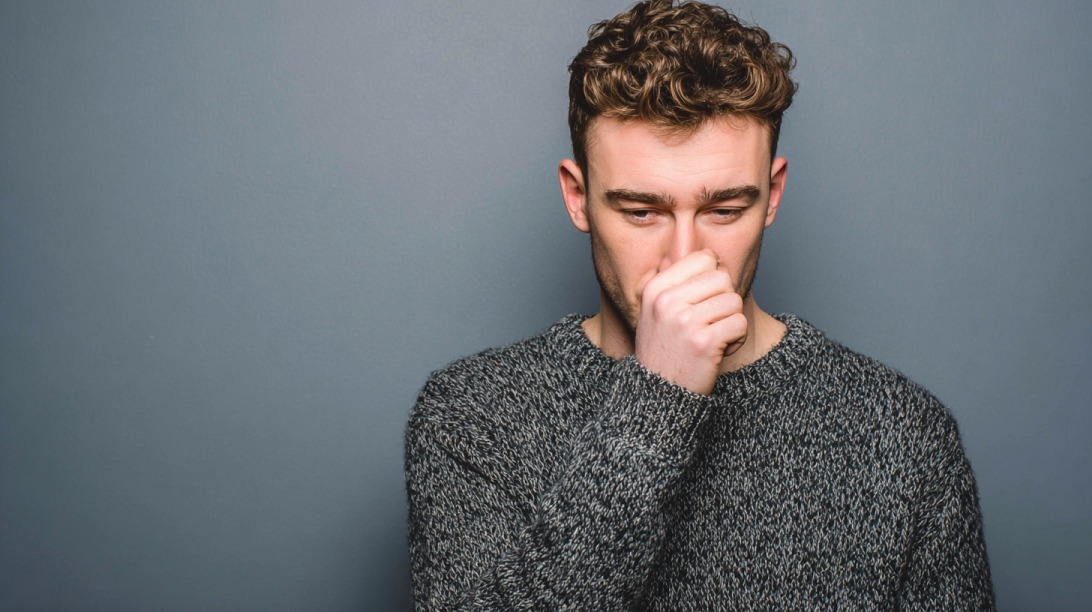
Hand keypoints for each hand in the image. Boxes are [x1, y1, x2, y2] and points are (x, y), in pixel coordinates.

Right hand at [634, 249, 746, 394]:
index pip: (704, 258)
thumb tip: (709, 256)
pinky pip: (740, 324)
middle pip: (723, 278)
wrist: (658, 392)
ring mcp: (684, 321)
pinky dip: (736, 339)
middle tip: (710, 323)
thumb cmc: (664, 349)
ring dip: (731, 322)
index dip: (713, 279)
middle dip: (724, 301)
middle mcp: (667, 301)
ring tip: (713, 337)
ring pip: (734, 301)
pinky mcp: (704, 342)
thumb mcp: (657, 310)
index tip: (702, 301)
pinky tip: (719, 350)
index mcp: (656, 288)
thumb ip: (678, 281)